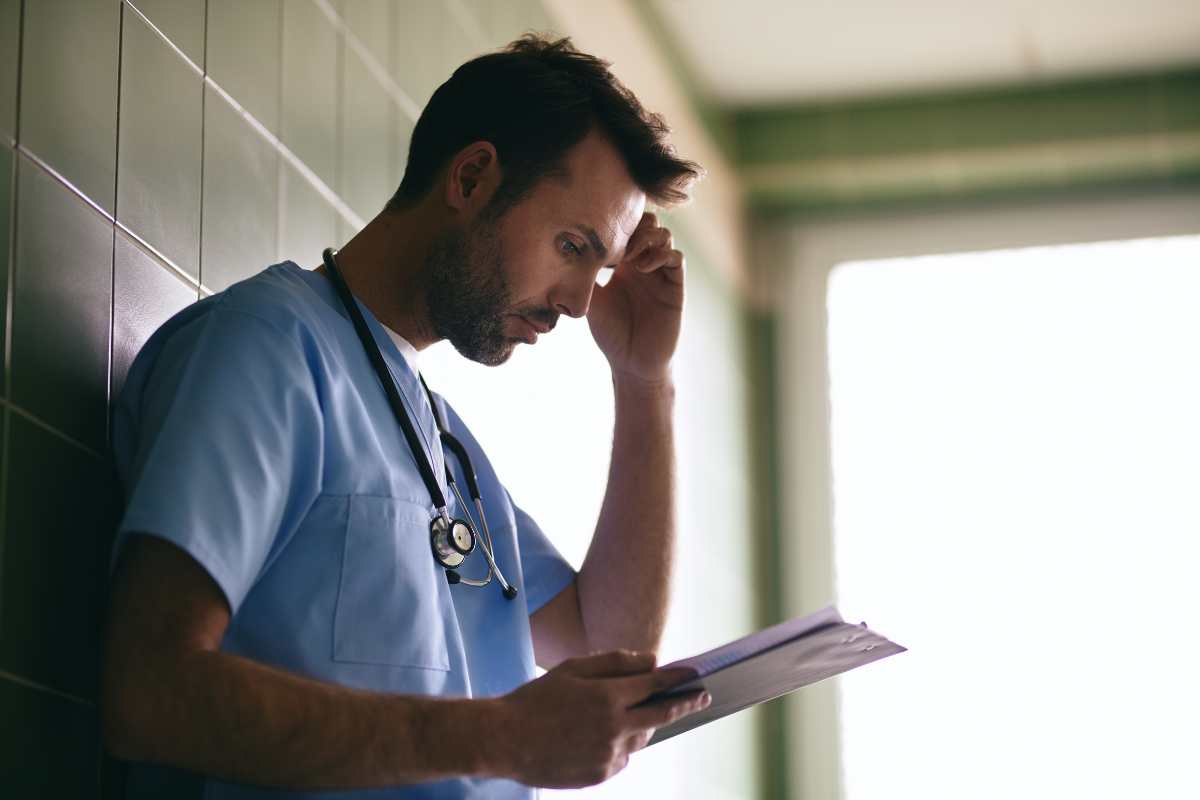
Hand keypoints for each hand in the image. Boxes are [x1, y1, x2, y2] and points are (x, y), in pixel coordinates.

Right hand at [489, 650, 707, 787]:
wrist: (505, 740)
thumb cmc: (537, 698)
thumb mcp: (573, 669)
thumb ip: (615, 663)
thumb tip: (652, 662)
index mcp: (607, 697)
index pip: (655, 686)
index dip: (678, 679)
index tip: (696, 675)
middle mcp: (614, 728)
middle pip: (661, 716)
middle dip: (684, 704)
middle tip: (702, 697)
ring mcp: (608, 755)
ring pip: (640, 739)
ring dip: (642, 725)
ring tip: (622, 715)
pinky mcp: (599, 774)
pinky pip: (621, 758)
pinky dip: (619, 746)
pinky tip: (596, 736)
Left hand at [586, 213, 684, 384]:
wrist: (632, 363)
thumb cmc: (610, 333)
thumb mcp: (590, 298)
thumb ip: (584, 273)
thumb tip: (564, 248)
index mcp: (624, 263)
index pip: (626, 227)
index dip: (616, 222)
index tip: (598, 235)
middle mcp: (644, 263)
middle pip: (648, 222)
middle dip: (633, 225)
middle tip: (615, 242)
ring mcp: (661, 273)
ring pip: (664, 235)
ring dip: (647, 238)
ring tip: (627, 256)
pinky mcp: (675, 287)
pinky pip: (676, 258)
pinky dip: (661, 255)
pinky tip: (641, 268)